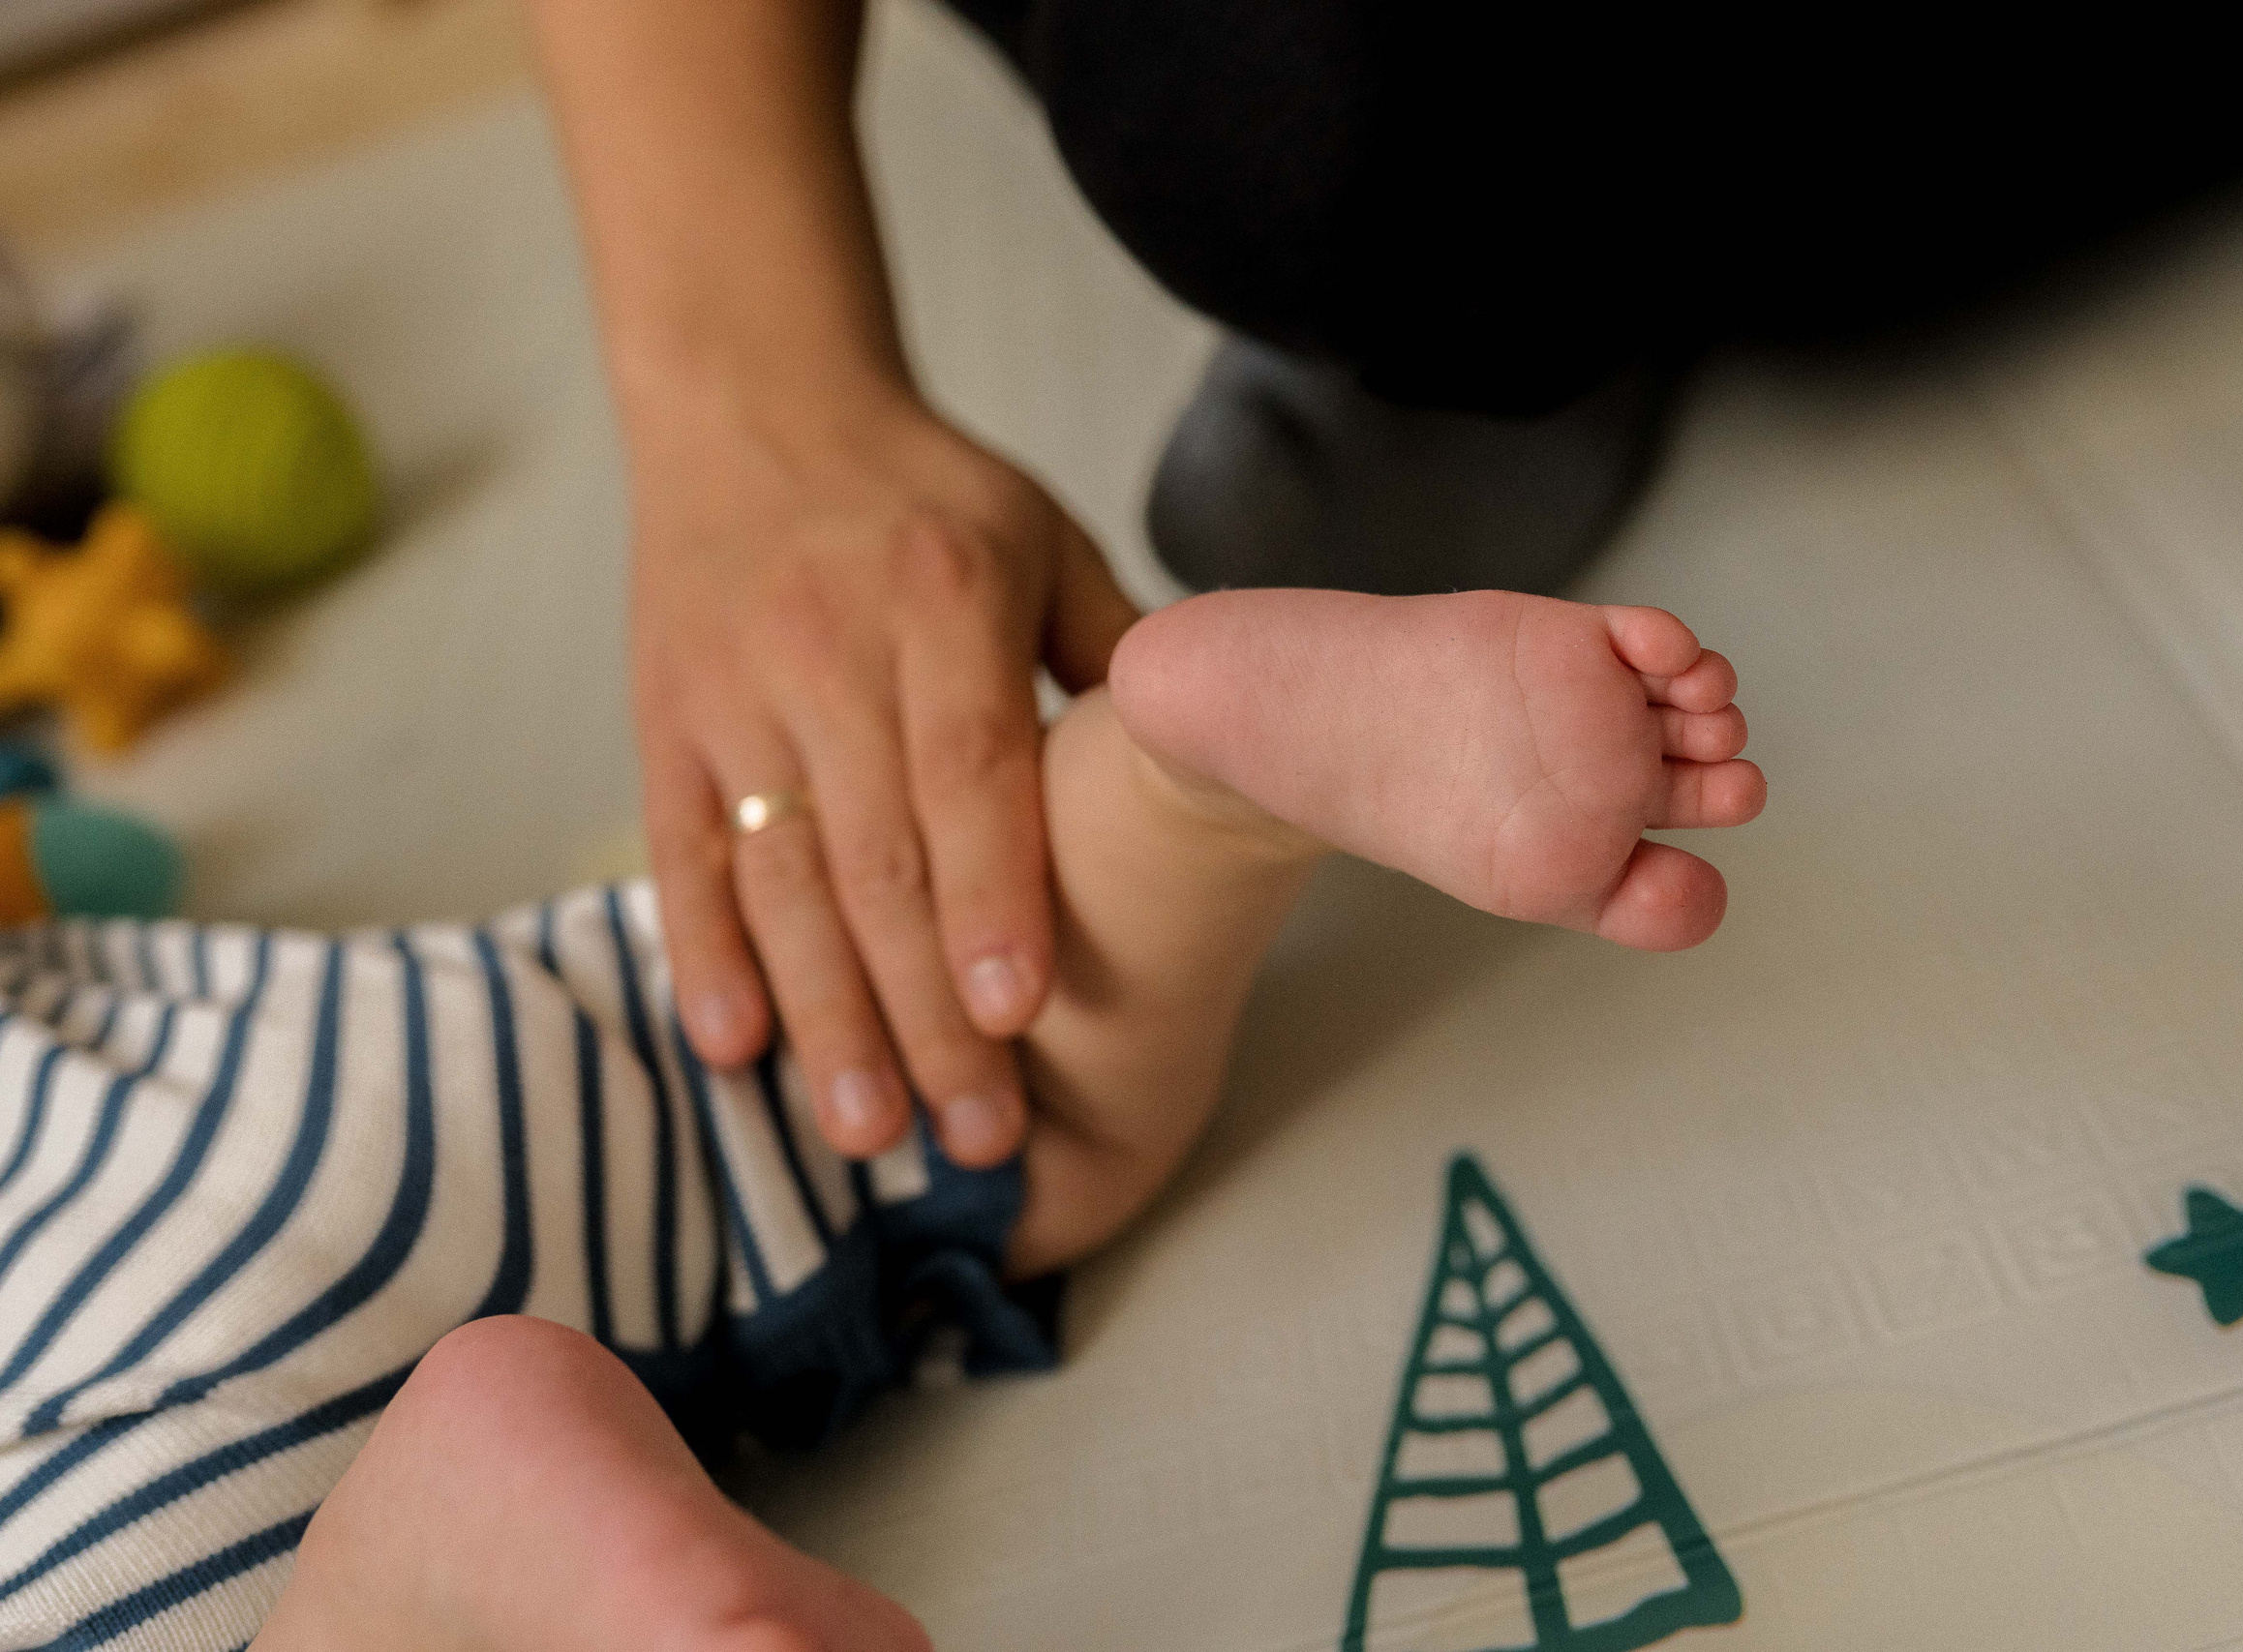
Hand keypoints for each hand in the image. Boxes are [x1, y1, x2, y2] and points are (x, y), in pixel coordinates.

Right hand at [630, 377, 1136, 1166]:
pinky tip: (737, 1054)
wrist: (752, 406)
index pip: (968, 771)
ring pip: (778, 881)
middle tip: (974, 1136)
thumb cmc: (926, 496)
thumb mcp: (1042, 539)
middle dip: (925, 1011)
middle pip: (877, 859)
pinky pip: (680, 856)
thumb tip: (1217, 760)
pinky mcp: (666, 723)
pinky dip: (705, 959)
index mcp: (942, 602)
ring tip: (866, 1133)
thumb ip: (1117, 655)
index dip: (991, 897)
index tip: (1017, 1014)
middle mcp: (828, 652)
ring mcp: (734, 693)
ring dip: (822, 1017)